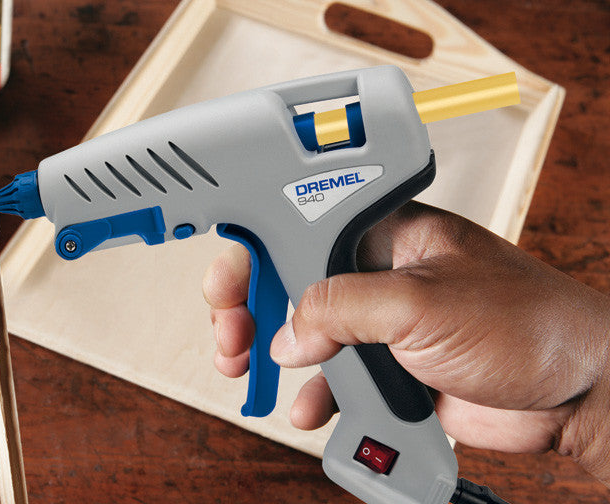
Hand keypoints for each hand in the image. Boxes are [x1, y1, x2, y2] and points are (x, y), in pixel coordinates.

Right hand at [203, 202, 609, 483]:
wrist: (577, 393)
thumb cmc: (528, 322)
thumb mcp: (420, 303)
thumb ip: (341, 308)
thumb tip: (288, 332)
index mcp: (383, 230)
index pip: (298, 225)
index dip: (254, 249)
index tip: (226, 284)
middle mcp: (376, 271)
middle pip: (289, 282)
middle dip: (253, 312)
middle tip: (232, 339)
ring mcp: (381, 323)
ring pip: (305, 337)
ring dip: (275, 361)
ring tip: (255, 378)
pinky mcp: (390, 370)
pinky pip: (334, 380)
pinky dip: (315, 397)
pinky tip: (311, 409)